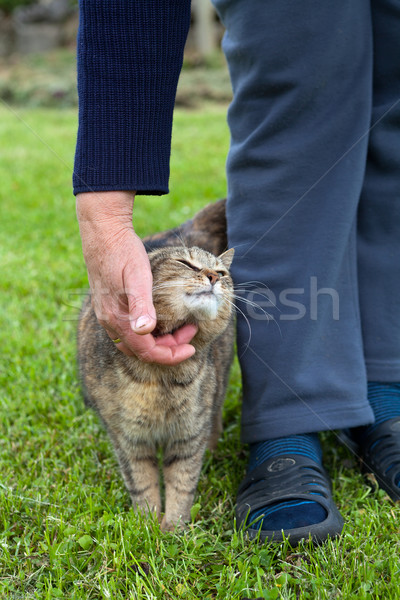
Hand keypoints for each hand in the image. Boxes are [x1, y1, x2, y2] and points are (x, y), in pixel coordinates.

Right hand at [76, 191, 196, 363]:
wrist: (102, 230)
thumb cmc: (123, 251)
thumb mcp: (138, 277)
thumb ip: (141, 305)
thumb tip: (144, 331)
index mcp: (117, 318)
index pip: (146, 352)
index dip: (170, 355)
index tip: (191, 348)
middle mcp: (108, 320)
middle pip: (140, 351)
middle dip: (167, 348)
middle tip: (190, 332)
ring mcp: (106, 313)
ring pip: (133, 342)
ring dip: (157, 340)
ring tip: (180, 327)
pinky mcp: (108, 304)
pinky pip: (127, 329)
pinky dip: (146, 332)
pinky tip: (159, 319)